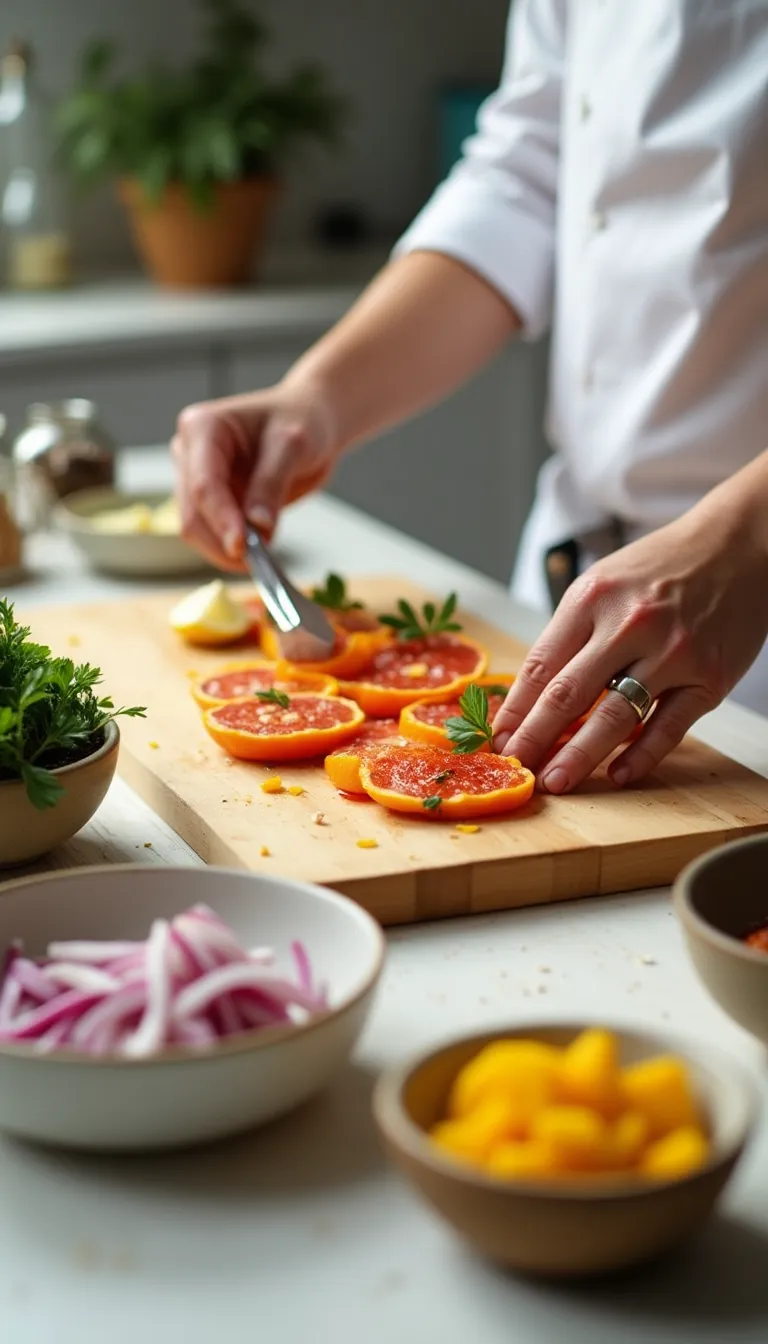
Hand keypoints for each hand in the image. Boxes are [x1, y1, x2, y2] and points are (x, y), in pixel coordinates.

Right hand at [172, 378, 336, 569]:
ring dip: (226, 549)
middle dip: (222, 541)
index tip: (242, 547)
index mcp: (203, 427)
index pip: (204, 484)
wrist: (312, 421)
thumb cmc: (303, 419)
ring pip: (197, 529)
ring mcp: (197, 477)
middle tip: (259, 561)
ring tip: (263, 557)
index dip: (221, 519)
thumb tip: (258, 526)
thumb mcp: (293, 445)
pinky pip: (213, 534)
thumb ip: (272, 484)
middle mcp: (190, 452)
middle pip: (192, 513)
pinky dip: (232, 548)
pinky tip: (258, 551)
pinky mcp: (212, 500)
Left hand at [492, 503, 767, 792]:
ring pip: (614, 716)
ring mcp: (671, 653)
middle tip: (514, 768)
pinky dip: (641, 756)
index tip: (497, 740)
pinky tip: (618, 775)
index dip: (514, 710)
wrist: (741, 546)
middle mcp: (629, 625)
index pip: (541, 666)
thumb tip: (534, 697)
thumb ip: (573, 635)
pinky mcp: (709, 677)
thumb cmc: (663, 568)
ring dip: (578, 756)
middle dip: (534, 739)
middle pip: (568, 695)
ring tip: (554, 782)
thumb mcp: (605, 584)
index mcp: (592, 599)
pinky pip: (668, 727)